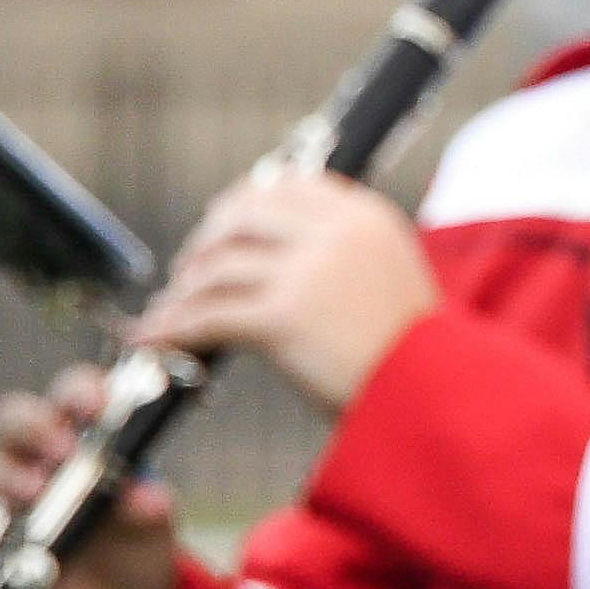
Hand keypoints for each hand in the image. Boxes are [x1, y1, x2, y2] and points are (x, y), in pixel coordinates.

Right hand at [0, 368, 181, 588]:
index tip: (99, 405)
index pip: (71, 398)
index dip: (81, 392)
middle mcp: (32, 462)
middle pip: (12, 421)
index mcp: (81, 440)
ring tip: (36, 494)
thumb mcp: (152, 533)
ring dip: (6, 478)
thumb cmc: (134, 554)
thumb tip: (146, 497)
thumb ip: (148, 511)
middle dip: (34, 426)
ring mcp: (0, 505)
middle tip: (64, 450)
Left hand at [133, 167, 435, 411]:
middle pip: (242, 217)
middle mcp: (336, 234)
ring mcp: (308, 273)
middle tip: (190, 271)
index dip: (243, 204)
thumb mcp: (389, 278)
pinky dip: (174, 327)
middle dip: (205, 242)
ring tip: (171, 311)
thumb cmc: (414, 354)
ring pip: (217, 268)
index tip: (221, 225)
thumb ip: (342, 250)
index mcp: (366, 217)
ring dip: (184, 291)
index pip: (287, 187)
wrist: (434, 401)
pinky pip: (208, 316)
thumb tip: (268, 244)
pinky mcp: (282, 317)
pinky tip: (155, 338)